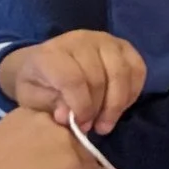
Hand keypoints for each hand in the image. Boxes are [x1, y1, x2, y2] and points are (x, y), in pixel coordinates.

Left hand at [0, 31, 146, 133]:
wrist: (44, 61)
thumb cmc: (37, 83)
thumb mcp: (31, 98)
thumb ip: (49, 106)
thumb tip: (68, 116)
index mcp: (52, 53)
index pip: (73, 79)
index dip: (80, 106)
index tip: (79, 125)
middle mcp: (81, 40)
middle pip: (99, 77)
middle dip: (98, 108)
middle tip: (92, 128)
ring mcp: (105, 40)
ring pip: (121, 73)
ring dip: (117, 104)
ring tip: (106, 123)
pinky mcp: (123, 45)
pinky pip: (137, 69)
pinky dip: (132, 92)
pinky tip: (120, 107)